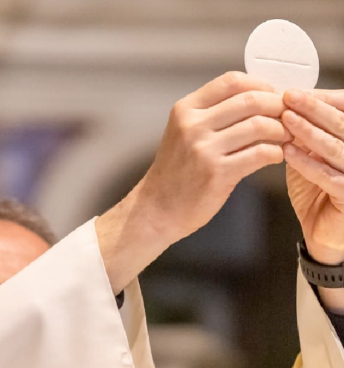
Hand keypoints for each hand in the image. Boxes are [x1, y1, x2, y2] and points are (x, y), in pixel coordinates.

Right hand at [142, 71, 290, 245]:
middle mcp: (192, 125)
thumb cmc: (175, 173)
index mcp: (185, 110)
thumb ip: (211, 115)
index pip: (232, 81)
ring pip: (259, 125)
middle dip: (277, 106)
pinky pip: (260, 153)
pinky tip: (275, 157)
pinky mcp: (217, 173)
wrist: (156, 209)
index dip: (260, 84)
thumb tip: (258, 99)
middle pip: (250, 100)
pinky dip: (275, 153)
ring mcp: (204, 149)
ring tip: (284, 138)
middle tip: (288, 117)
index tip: (273, 95)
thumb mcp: (182, 134)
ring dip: (280, 131)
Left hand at [282, 89, 343, 263]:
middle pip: (341, 124)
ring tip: (286, 119)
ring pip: (335, 147)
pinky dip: (307, 163)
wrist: (322, 231)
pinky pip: (328, 176)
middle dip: (314, 108)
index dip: (321, 100)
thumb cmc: (318, 192)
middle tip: (289, 97)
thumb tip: (285, 109)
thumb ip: (304, 136)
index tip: (293, 91)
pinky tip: (288, 152)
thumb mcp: (311, 157)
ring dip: (309, 131)